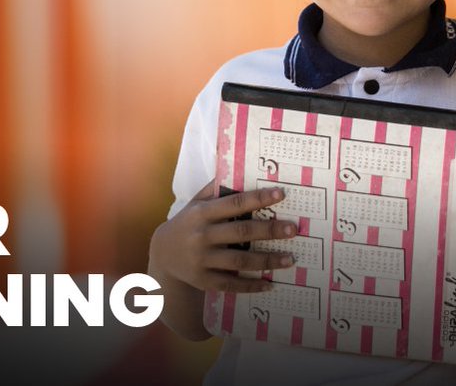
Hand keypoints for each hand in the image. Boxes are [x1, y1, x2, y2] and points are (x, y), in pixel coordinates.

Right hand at [149, 180, 297, 292]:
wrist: (162, 254)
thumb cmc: (187, 224)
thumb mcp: (194, 204)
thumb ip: (213, 190)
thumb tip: (236, 169)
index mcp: (201, 214)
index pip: (233, 204)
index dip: (257, 199)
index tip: (280, 195)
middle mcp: (201, 236)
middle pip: (241, 232)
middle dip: (269, 231)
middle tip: (293, 229)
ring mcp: (202, 260)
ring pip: (240, 261)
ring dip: (267, 260)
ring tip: (290, 258)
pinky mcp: (204, 280)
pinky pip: (231, 284)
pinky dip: (251, 285)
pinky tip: (270, 283)